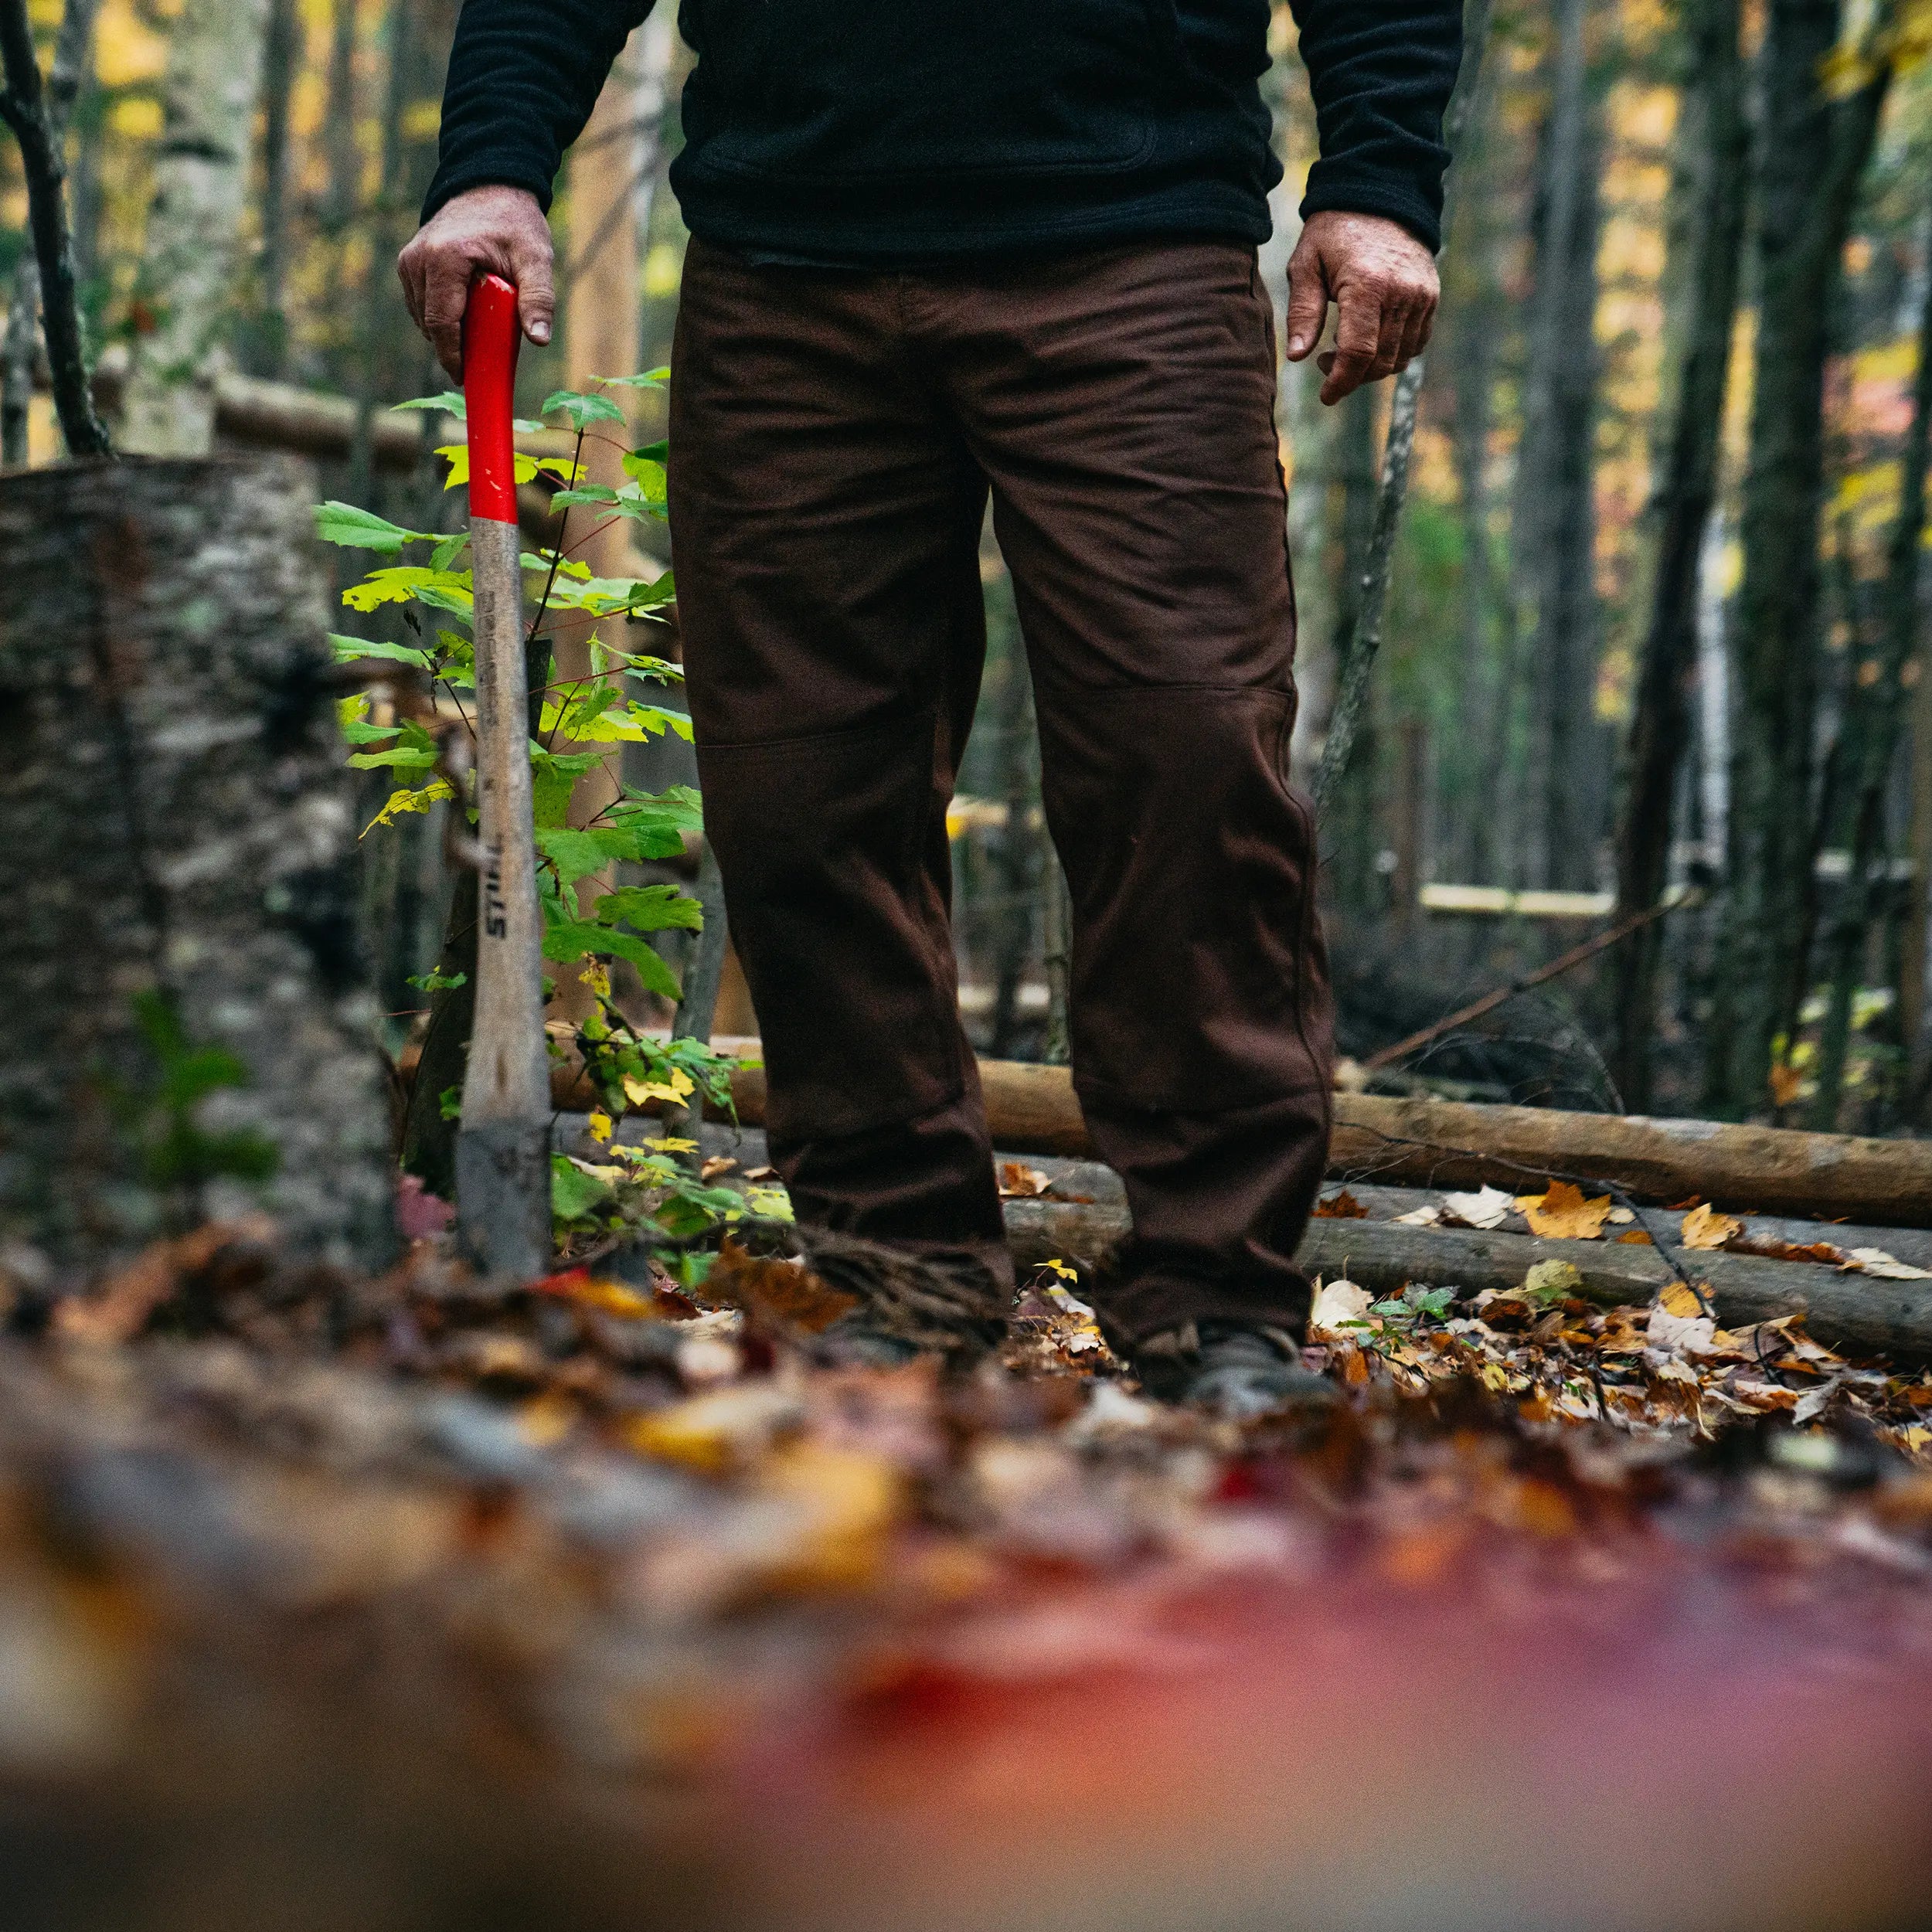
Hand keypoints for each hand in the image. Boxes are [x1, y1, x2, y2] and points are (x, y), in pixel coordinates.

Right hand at [398, 185, 555, 379]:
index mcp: (445, 259)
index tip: (465, 379)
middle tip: (481, 360)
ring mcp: (409, 261)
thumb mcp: (536, 259)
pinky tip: (465, 316)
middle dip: (453, 348)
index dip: (452, 357)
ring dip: (447, 333)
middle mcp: (418, 260)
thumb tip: (539, 340)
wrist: (490, 187)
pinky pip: (421, 305)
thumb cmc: (515, 224)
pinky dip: (440, 317)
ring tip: (478, 331)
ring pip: (423, 317)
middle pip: (431, 324)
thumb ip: (538, 298)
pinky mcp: (408, 263)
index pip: (442, 323)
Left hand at [1284, 211, 1438, 405]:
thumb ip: (1303, 311)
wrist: (1381, 197)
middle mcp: (1401, 293)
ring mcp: (1422, 296)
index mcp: (1367, 285)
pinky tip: (1370, 340)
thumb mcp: (1306, 264)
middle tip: (1325, 361)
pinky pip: (1415, 343)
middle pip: (1380, 361)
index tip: (1326, 396)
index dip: (1341, 381)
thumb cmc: (1334, 232)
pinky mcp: (1431, 297)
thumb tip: (1297, 356)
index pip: (1358, 352)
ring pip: (1399, 357)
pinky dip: (1392, 354)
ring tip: (1344, 348)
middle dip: (1352, 375)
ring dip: (1371, 367)